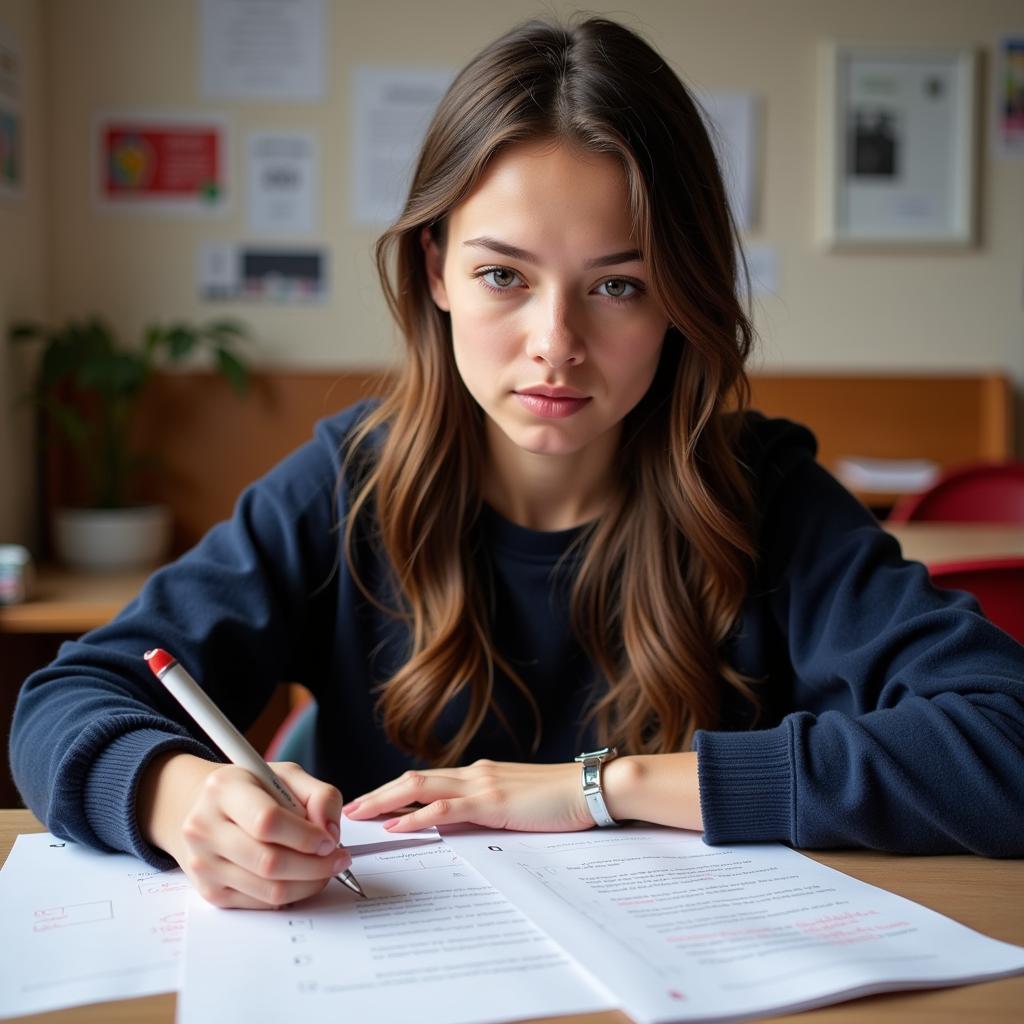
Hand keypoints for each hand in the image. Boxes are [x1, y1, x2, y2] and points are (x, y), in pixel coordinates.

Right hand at [138, 752, 350, 909]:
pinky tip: (301, 878)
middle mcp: (204, 827)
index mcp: (224, 789)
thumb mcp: (286, 775)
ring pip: (268, 889)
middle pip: (268, 861)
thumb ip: (319, 795)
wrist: (204, 808)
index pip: (267, 821)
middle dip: (314, 865)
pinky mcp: (209, 891)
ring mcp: (203, 863)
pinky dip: (290, 895)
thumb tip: (330, 831)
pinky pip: (260, 903)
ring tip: (325, 869)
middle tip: (338, 859)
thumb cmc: (251, 789)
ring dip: (308, 883)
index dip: (305, 836)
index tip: (330, 840)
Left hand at [342, 759, 595, 832]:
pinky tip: (396, 825)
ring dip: (385, 801)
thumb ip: (489, 809)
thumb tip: (461, 824)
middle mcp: (475, 773)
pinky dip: (416, 816)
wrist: (592, 789)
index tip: (370, 804)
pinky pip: (446, 809)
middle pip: (414, 779)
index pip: (427, 781)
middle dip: (378, 793)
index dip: (395, 791)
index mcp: (480, 775)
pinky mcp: (492, 801)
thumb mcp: (517, 804)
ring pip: (421, 788)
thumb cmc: (561, 799)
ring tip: (358, 815)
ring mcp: (482, 784)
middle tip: (348, 808)